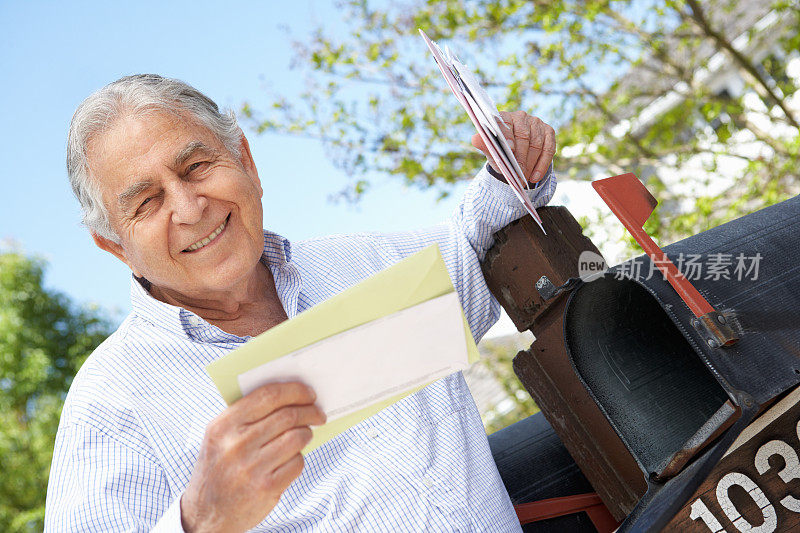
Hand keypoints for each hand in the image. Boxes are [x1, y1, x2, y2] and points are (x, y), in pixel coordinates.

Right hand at [180, 382, 325, 532]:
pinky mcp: (266, 487)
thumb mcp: (219, 436)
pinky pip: (297, 462)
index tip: (309, 393)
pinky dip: (299, 458)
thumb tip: (289, 396)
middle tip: (318, 413)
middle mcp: (236, 445)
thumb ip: (246, 415)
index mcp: (224, 425)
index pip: (268, 396)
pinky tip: (292, 458)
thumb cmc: (219, 467)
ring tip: (305, 434)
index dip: (294, 391)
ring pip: (296, 438)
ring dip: (306, 433)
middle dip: (309, 411)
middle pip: (287, 416)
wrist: (206, 513)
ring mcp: (251, 468)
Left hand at [471, 110, 555, 184]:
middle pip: (524, 137)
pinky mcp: (548, 131)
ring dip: (531, 164)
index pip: (506, 124)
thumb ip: (484, 145)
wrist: (514, 155)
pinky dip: (542, 164)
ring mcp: (536, 123)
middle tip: (518, 175)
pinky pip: (549, 148)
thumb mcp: (492, 151)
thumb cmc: (501, 151)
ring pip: (536, 144)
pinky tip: (535, 177)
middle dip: (521, 158)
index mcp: (504, 117)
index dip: (508, 136)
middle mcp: (521, 117)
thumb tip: (476, 138)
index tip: (509, 150)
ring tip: (524, 179)